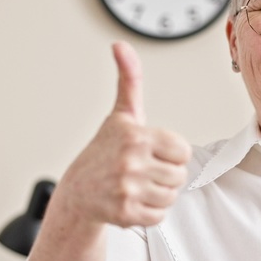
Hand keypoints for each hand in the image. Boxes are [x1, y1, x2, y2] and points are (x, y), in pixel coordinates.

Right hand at [57, 42, 191, 228]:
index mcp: (136, 135)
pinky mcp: (126, 212)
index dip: (170, 154)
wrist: (78, 192)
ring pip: (171, 196)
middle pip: (180, 175)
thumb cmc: (104, 152)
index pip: (183, 151)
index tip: (151, 153)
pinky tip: (133, 200)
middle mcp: (131, 161)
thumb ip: (129, 80)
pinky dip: (149, 212)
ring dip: (158, 194)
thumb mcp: (121, 115)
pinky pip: (159, 215)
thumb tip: (120, 45)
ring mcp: (127, 188)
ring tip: (137, 185)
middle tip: (142, 171)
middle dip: (165, 175)